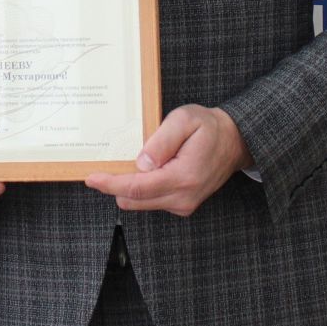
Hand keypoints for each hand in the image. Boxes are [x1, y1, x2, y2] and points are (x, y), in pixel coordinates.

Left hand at [85, 105, 252, 216]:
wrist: (234, 142)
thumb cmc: (209, 127)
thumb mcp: (185, 120)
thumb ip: (162, 141)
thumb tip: (141, 163)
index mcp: (184, 177)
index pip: (138, 188)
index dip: (111, 184)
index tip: (91, 178)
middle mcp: (183, 197)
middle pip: (134, 200)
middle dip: (115, 185)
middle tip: (106, 164)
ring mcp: (183, 204)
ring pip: (140, 203)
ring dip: (129, 186)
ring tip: (135, 161)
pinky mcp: (182, 205)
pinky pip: (151, 201)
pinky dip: (141, 188)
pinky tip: (147, 169)